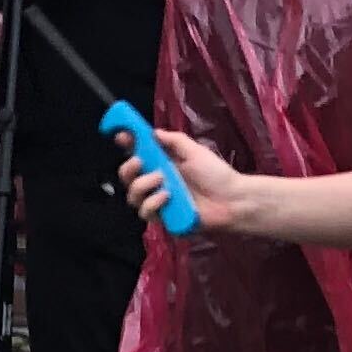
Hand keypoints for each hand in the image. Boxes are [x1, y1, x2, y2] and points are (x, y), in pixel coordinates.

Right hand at [122, 124, 248, 233]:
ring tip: (162, 180)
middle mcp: (157, 182)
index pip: (139, 153)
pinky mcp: (162, 218)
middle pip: (128, 176)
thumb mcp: (195, 151)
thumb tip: (152, 132)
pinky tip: (167, 197)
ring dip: (143, 185)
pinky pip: (145, 212)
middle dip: (128, 168)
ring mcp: (158, 201)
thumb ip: (174, 141)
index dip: (127, 144)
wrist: (231, 200)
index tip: (121, 135)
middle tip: (139, 162)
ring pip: (133, 195)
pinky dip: (153, 202)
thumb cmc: (216, 175)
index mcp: (163, 164)